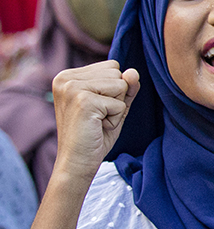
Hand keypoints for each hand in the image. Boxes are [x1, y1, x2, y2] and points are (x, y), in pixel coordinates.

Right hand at [51, 61, 139, 182]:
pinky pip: (120, 103)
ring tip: (97, 121)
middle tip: (97, 117)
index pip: (112, 66)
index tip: (96, 107)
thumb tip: (133, 72)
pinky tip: (97, 127)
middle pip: (117, 73)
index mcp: (68, 75)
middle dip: (116, 97)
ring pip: (121, 85)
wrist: (77, 162)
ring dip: (116, 108)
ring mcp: (72, 88)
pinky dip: (115, 118)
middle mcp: (66, 78)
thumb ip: (126, 86)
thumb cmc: (95, 134)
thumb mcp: (114, 105)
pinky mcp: (83, 101)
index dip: (114, 89)